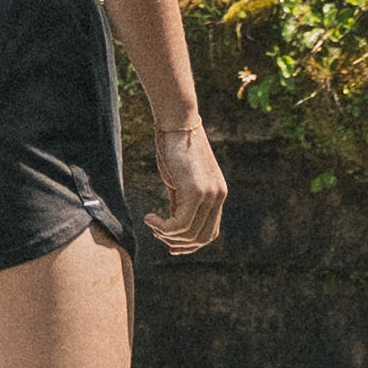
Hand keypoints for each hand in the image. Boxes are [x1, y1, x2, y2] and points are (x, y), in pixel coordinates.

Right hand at [141, 114, 228, 260]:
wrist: (176, 122)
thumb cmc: (174, 149)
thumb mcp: (180, 182)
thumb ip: (181, 204)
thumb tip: (173, 228)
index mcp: (218, 194)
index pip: (210, 232)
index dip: (190, 244)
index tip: (170, 245)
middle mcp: (218, 196)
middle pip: (202, 238)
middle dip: (178, 243)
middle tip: (158, 233)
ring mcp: (210, 194)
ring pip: (189, 233)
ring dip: (166, 234)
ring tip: (152, 223)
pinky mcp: (196, 191)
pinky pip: (180, 224)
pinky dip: (163, 227)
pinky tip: (149, 218)